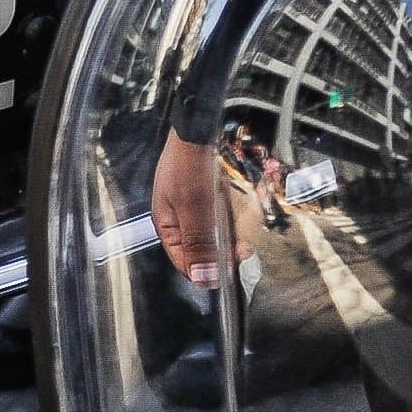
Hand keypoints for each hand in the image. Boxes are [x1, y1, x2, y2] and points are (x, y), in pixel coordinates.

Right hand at [152, 129, 244, 286]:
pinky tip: (241, 216)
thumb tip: (201, 279)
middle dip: (223, 251)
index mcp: (167, 226)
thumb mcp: (194, 210)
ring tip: (244, 232)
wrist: (196, 133)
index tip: (229, 272)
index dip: (206, 271)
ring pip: (214, 235)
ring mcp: (192, 209)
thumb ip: (198, 244)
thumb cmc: (188, 166)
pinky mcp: (205, 199)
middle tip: (242, 247)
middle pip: (201, 250)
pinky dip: (231, 221)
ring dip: (231, 236)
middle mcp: (178, 221)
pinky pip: (220, 220)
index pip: (184, 263)